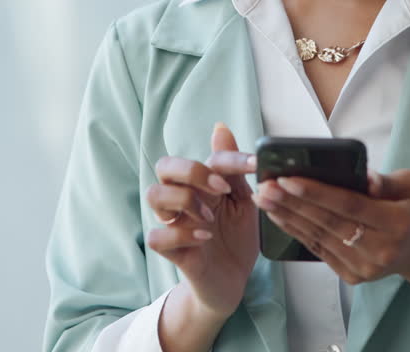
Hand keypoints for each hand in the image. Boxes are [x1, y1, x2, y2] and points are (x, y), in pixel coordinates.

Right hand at [146, 123, 258, 317]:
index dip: (229, 157)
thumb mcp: (243, 201)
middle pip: (164, 166)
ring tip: (210, 217)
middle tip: (221, 187)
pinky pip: (157, 236)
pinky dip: (181, 234)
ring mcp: (174, 223)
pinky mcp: (170, 251)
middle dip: (192, 170)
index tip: (256, 164)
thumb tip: (220, 127)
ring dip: (184, 199)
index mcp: (201, 184)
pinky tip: (205, 238)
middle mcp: (182, 199)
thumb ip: (233, 169)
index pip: (205, 158)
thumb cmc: (235, 238)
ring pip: (153, 194)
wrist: (232, 281)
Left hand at [251, 167, 409, 284]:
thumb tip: (364, 178)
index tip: (287, 178)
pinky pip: (319, 250)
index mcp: (397, 223)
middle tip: (265, 186)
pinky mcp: (352, 276)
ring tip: (264, 198)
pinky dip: (295, 232)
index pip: (349, 206)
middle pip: (328, 223)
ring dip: (287, 217)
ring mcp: (364, 267)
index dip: (316, 193)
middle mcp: (380, 250)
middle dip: (292, 203)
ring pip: (319, 238)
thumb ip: (389, 180)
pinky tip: (278, 216)